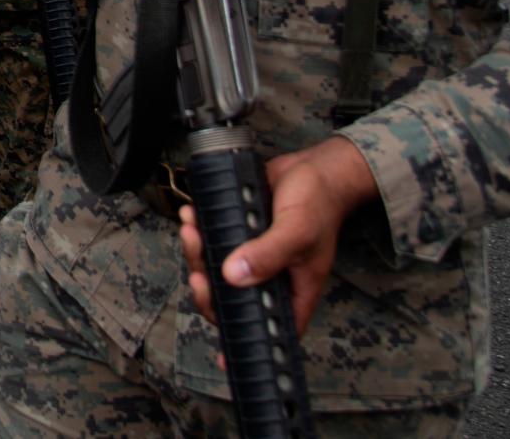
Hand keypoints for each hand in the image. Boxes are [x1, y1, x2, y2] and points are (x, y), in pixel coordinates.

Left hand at [176, 136, 379, 338]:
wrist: (313, 168)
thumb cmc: (318, 204)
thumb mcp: (297, 232)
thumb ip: (268, 255)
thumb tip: (233, 276)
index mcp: (290, 291)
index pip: (263, 326)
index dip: (240, 337)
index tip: (219, 341)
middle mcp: (268, 278)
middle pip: (228, 298)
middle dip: (207, 287)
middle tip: (197, 270)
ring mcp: (250, 256)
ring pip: (214, 269)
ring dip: (196, 254)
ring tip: (191, 230)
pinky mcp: (237, 232)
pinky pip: (211, 240)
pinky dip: (198, 230)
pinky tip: (192, 215)